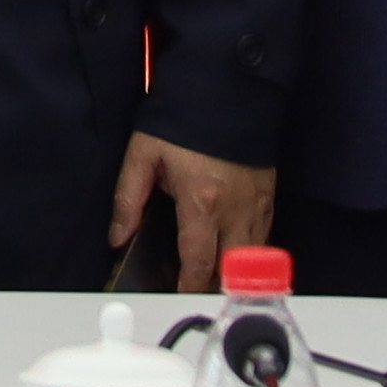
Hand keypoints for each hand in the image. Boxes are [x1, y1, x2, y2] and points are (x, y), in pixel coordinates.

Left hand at [112, 129, 273, 285]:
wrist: (226, 88)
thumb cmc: (183, 117)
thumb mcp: (144, 153)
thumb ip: (129, 198)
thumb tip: (118, 235)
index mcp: (202, 202)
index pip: (198, 263)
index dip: (188, 287)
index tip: (177, 298)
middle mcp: (235, 210)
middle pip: (231, 270)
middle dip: (214, 287)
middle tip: (195, 294)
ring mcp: (256, 204)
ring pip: (251, 258)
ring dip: (234, 273)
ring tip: (213, 281)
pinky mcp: (268, 196)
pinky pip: (263, 237)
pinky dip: (249, 252)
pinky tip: (233, 254)